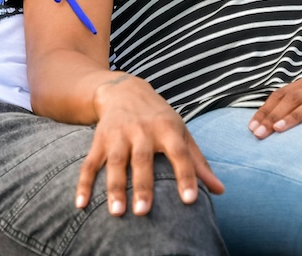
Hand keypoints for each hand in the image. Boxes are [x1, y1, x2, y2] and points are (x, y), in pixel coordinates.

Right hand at [80, 73, 223, 216]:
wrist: (124, 89)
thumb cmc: (159, 117)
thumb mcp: (181, 132)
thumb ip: (198, 162)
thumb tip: (220, 191)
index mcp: (167, 128)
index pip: (179, 153)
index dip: (186, 176)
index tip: (190, 200)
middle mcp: (142, 130)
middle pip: (142, 159)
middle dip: (143, 185)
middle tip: (144, 212)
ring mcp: (118, 134)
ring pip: (116, 162)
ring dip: (115, 187)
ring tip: (116, 212)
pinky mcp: (99, 139)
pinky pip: (90, 163)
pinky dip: (83, 183)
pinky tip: (80, 204)